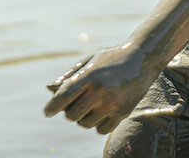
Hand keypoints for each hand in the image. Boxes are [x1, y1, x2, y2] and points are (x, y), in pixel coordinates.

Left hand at [43, 44, 157, 134]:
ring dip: (82, 118)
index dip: (51, 107)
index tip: (47, 112)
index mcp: (90, 76)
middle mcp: (100, 92)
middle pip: (72, 115)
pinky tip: (100, 111)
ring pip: (85, 124)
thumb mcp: (89, 61)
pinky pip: (100, 129)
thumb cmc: (110, 59)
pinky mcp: (123, 113)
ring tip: (88, 105)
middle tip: (71, 104)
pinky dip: (96, 124)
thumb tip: (49, 89)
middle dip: (68, 112)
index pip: (63, 97)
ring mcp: (113, 104)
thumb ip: (69, 76)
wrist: (141, 60)